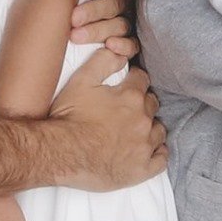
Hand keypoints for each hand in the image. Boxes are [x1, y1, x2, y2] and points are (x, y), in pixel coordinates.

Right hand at [48, 49, 165, 190]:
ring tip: (134, 131)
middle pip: (152, 104)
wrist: (60, 153)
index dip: (133, 80)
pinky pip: (161, 159)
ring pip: (158, 130)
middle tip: (125, 109)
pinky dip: (156, 153)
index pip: (142, 80)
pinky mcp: (142, 169)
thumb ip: (102, 61)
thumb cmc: (68, 117)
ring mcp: (144, 146)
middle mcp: (142, 120)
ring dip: (149, 128)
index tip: (126, 85)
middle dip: (141, 104)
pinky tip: (147, 151)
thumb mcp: (80, 80)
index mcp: (131, 96)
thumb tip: (118, 51)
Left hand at [70, 0, 134, 55]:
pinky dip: (123, 46)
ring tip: (76, 36)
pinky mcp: (131, 40)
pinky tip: (111, 46)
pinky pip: (132, 45)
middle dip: (92, 9)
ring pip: (119, 24)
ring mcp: (129, 19)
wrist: (97, 17)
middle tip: (73, 17)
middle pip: (113, 2)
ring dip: (99, 30)